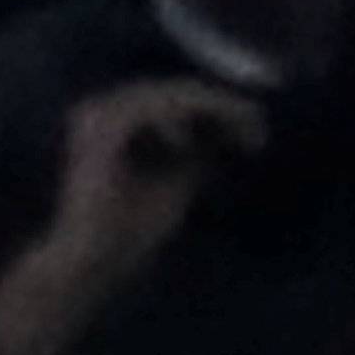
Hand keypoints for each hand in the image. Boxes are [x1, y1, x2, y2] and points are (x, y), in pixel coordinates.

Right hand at [59, 77, 265, 278]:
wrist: (94, 262)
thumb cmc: (130, 232)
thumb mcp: (178, 183)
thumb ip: (197, 154)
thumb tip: (227, 130)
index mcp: (118, 122)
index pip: (174, 102)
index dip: (219, 110)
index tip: (256, 132)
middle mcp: (105, 110)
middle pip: (174, 92)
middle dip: (222, 105)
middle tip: (260, 122)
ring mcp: (100, 115)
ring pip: (168, 95)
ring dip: (211, 107)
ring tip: (244, 127)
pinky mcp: (103, 129)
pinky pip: (153, 108)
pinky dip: (185, 118)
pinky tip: (203, 142)